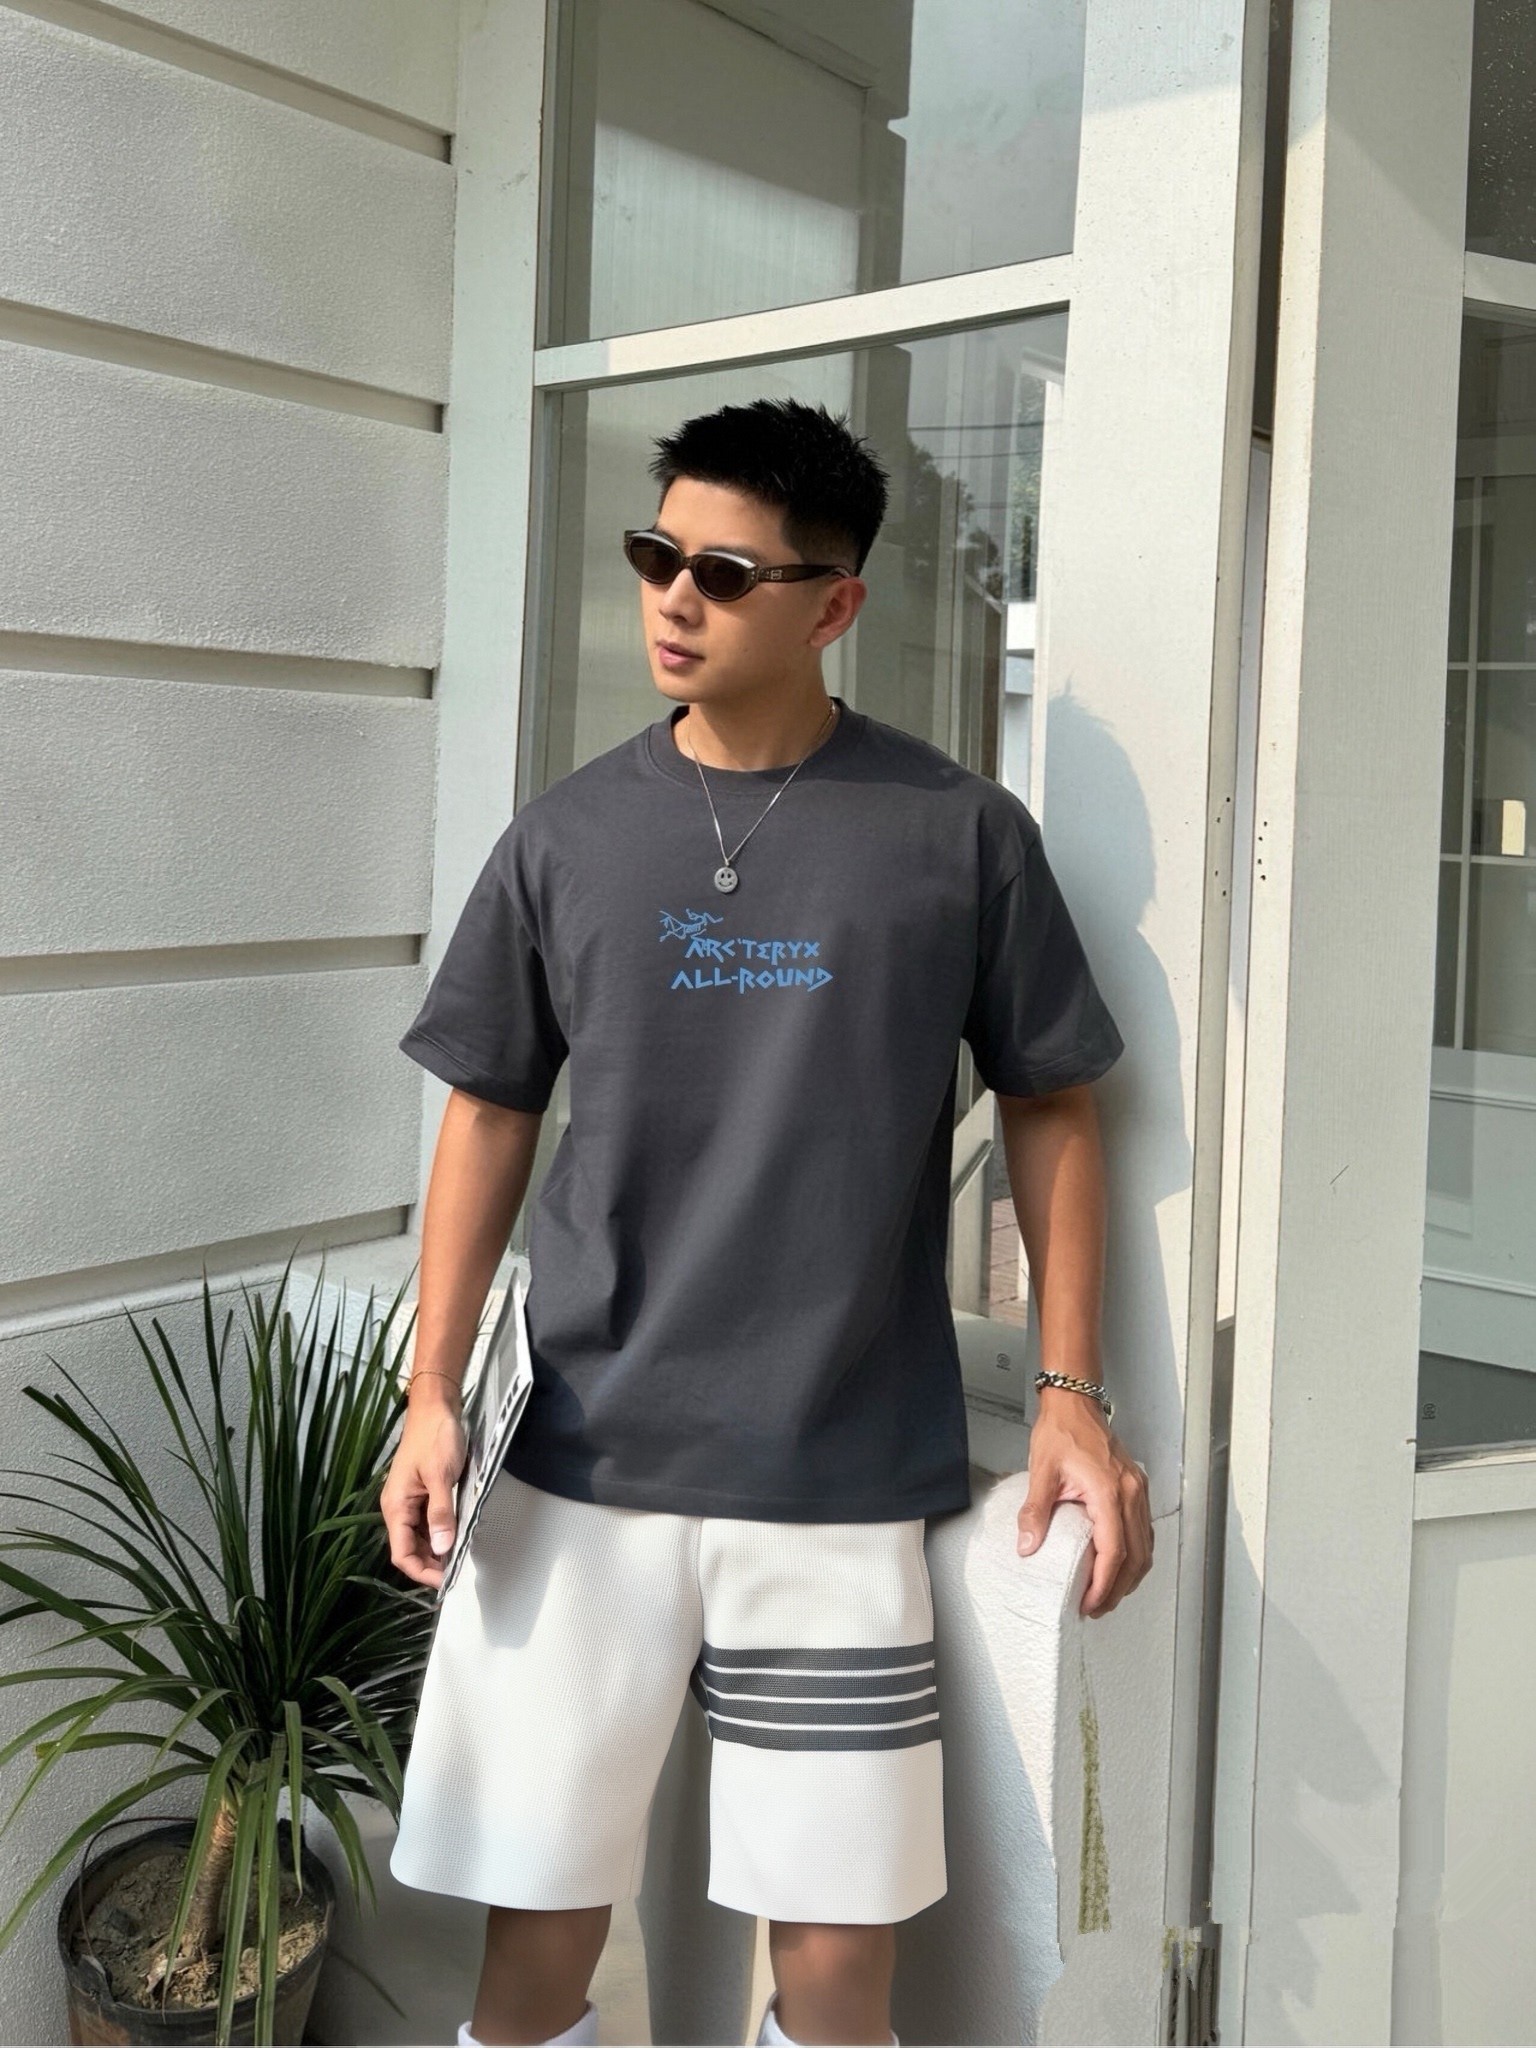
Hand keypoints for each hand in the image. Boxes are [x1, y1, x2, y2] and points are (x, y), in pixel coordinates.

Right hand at [381, 1388, 467, 1588]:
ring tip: (460, 1555)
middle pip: (410, 1550)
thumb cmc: (434, 1437)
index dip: (422, 1572)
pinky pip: (429, 1523)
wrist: (436, 1408)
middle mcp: (399, 1508)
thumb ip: (441, 1513)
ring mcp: (411, 1501)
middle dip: (431, 1564)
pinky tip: (458, 1534)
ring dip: (437, 1550)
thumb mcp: (441, 1476)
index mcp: (396, 1507)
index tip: (446, 1581)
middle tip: (458, 1571)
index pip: (401, 1555)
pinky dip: (441, 1533)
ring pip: (420, 1538)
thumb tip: (442, 1547)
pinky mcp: (423, 1494)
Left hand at [1014, 1388, 1151, 1615]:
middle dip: (1118, 1589)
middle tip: (1097, 1608)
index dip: (1103, 1584)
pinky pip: (1145, 1531)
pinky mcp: (1138, 1488)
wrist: (1076, 1404)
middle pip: (1136, 1557)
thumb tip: (1027, 1545)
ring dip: (1130, 1576)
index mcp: (1110, 1493)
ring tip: (1107, 1594)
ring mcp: (1139, 1491)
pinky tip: (1121, 1565)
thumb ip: (1036, 1512)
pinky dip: (1137, 1555)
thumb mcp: (1042, 1472)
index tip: (1089, 1603)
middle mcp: (1132, 1494)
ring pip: (1146, 1547)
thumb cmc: (1062, 1431)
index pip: (1114, 1552)